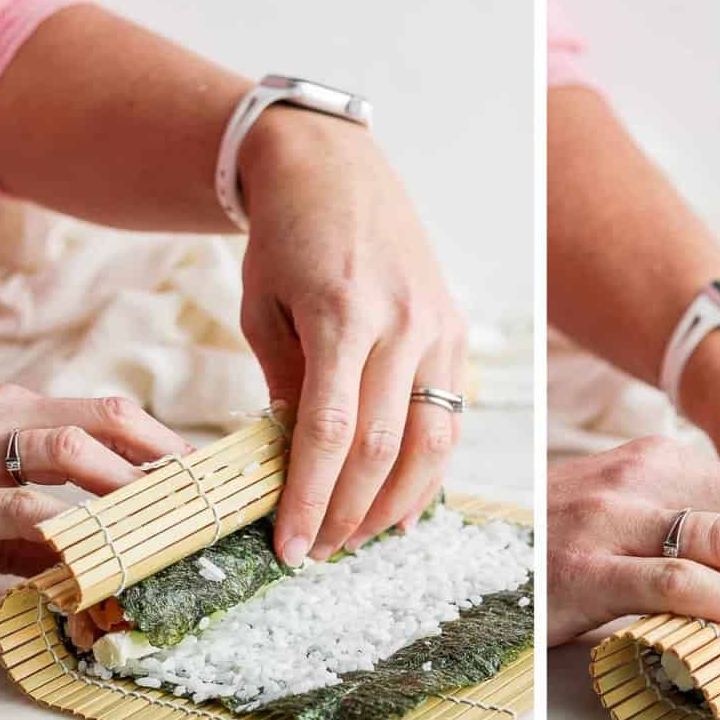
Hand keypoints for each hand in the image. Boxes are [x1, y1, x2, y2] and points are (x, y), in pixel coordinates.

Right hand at [0, 384, 191, 590]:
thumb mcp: (6, 509)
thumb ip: (66, 525)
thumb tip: (131, 550)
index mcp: (18, 413)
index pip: (111, 415)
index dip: (166, 444)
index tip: (204, 478)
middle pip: (104, 420)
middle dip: (161, 457)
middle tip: (197, 496)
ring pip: (68, 449)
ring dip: (126, 485)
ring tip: (165, 516)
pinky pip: (22, 508)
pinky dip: (69, 526)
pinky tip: (98, 548)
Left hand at [236, 109, 466, 566]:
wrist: (334, 168)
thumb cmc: (284, 238)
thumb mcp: (263, 308)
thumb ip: (285, 386)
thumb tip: (298, 462)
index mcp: (341, 314)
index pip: (328, 432)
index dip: (309, 499)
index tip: (290, 547)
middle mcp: (402, 323)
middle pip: (383, 447)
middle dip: (349, 512)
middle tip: (321, 552)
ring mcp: (438, 327)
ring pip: (431, 441)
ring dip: (396, 502)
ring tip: (361, 538)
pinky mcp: (456, 331)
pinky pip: (449, 415)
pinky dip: (430, 468)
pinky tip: (406, 505)